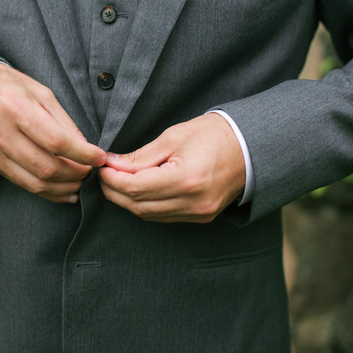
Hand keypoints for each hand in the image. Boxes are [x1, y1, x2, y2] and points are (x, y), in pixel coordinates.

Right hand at [0, 63, 105, 202]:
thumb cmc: (7, 86)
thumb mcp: (39, 92)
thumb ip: (63, 121)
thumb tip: (86, 148)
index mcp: (16, 108)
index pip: (56, 141)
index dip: (83, 154)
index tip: (100, 158)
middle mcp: (1, 133)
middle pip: (46, 167)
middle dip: (76, 174)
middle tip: (92, 172)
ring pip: (35, 182)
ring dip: (63, 188)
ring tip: (81, 183)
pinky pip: (23, 184)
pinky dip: (46, 191)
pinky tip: (63, 190)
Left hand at [98, 113, 244, 222]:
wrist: (250, 147)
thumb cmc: (213, 135)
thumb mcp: (173, 137)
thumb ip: (140, 156)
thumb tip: (112, 164)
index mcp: (186, 179)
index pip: (136, 187)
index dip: (113, 180)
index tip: (102, 168)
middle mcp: (193, 202)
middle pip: (139, 206)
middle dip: (115, 192)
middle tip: (103, 176)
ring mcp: (198, 213)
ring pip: (149, 215)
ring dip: (128, 201)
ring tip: (116, 183)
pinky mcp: (201, 217)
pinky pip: (163, 217)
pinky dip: (146, 206)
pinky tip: (137, 192)